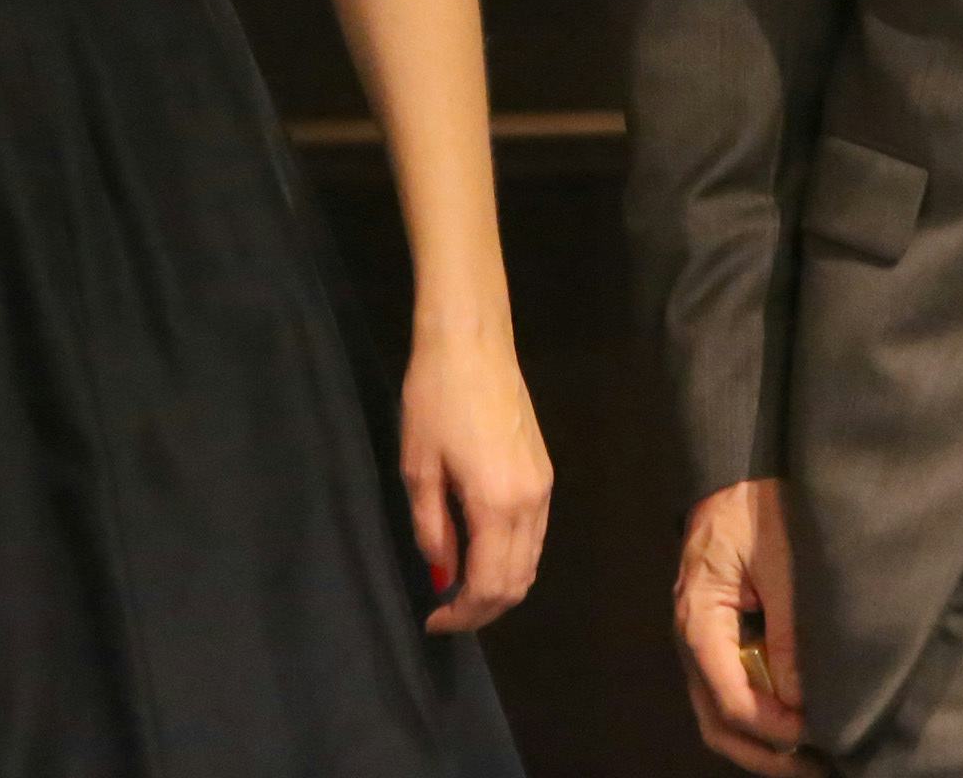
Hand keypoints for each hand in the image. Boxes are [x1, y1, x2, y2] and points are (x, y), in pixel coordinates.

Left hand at [399, 323, 551, 633]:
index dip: (463, 614)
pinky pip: (534, 535)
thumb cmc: (434, 398)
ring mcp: (544, 487)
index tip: (432, 621)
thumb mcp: (418, 467)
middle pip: (518, 582)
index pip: (490, 585)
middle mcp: (531, 503)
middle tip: (445, 611)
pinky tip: (480, 551)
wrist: (473, 341)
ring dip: (500, 586)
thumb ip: (431, 527)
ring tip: (459, 587)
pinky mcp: (544, 472)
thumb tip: (442, 572)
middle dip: (483, 608)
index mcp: (498, 504)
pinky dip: (511, 558)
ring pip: (531, 561)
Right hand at [672, 477, 811, 773]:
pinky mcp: (719, 636)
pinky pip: (733, 689)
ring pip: (720, 712)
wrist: (737, 472)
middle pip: (716, 721)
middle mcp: (691, 638)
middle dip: (762, 752)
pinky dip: (762, 715)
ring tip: (808, 754)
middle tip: (812, 766)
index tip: (818, 732)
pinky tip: (796, 720)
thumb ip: (790, 633)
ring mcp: (703, 640)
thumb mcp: (782, 565)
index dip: (774, 727)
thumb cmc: (758, 508)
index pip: (729, 698)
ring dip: (761, 740)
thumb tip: (801, 699)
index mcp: (698, 619)